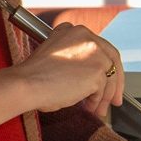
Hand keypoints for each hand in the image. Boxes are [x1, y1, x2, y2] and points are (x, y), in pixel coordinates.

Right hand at [10, 22, 124, 115]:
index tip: (105, 77)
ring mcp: (95, 52)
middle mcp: (88, 37)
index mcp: (75, 31)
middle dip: (115, 81)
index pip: (100, 47)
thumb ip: (74, 59)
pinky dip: (98, 101)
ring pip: (110, 77)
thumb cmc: (33, 76)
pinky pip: (104, 90)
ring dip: (105, 96)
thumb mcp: (54, 56)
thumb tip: (88, 78)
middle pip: (112, 59)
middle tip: (114, 98)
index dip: (104, 64)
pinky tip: (90, 108)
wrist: (26, 83)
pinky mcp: (98, 69)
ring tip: (96, 109)